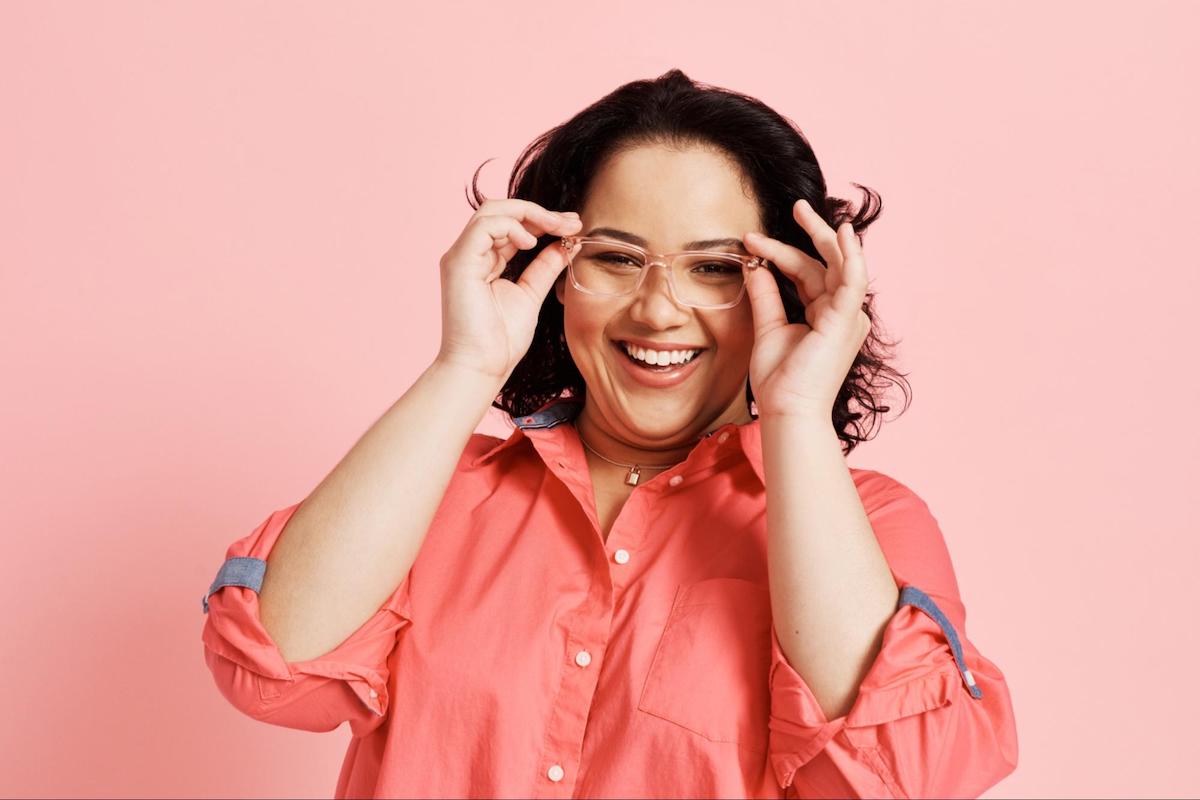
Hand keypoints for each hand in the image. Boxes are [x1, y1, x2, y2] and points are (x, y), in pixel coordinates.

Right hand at [435, 199, 581, 382]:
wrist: (482, 367)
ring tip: (557, 228)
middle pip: (501, 210)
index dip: (543, 220)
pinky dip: (511, 227)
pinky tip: (531, 243)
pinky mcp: (458, 262)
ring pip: (491, 211)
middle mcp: (469, 253)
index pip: (512, 225)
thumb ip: (545, 267)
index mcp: (484, 260)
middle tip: (572, 221)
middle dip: (540, 212)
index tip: (574, 226)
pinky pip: (484, 226)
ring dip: (530, 214)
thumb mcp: (531, 294)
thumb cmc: (500, 340)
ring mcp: (461, 256)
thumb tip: (567, 243)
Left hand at [741, 199, 871, 420]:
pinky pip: (852, 281)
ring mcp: (848, 316)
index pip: (807, 273)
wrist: (787, 411)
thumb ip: (766, 295)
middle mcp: (843, 313)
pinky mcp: (845, 320)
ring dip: (823, 236)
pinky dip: (850, 257)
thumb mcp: (768, 328)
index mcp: (826, 315)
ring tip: (804, 211)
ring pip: (839, 264)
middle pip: (827, 263)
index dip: (780, 254)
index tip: (750, 242)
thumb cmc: (780, 381)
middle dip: (812, 232)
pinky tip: (842, 234)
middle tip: (795, 206)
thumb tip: (755, 265)